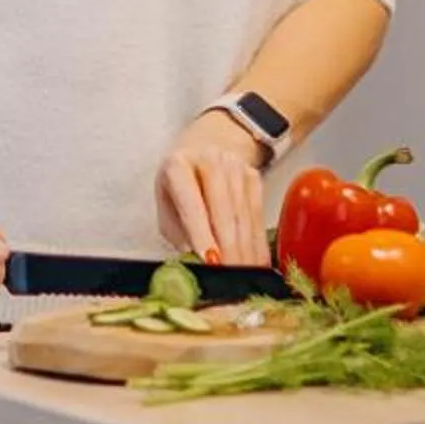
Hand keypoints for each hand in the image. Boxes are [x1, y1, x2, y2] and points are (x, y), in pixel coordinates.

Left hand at [155, 110, 272, 267]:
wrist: (207, 144)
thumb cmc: (181, 181)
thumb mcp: (167, 201)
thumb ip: (178, 231)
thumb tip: (197, 262)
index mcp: (178, 166)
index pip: (192, 205)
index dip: (201, 234)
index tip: (210, 261)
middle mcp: (209, 162)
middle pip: (223, 212)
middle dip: (228, 250)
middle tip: (230, 279)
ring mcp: (235, 168)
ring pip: (243, 216)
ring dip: (245, 251)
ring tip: (245, 277)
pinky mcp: (254, 177)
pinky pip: (258, 216)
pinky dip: (257, 243)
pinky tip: (257, 264)